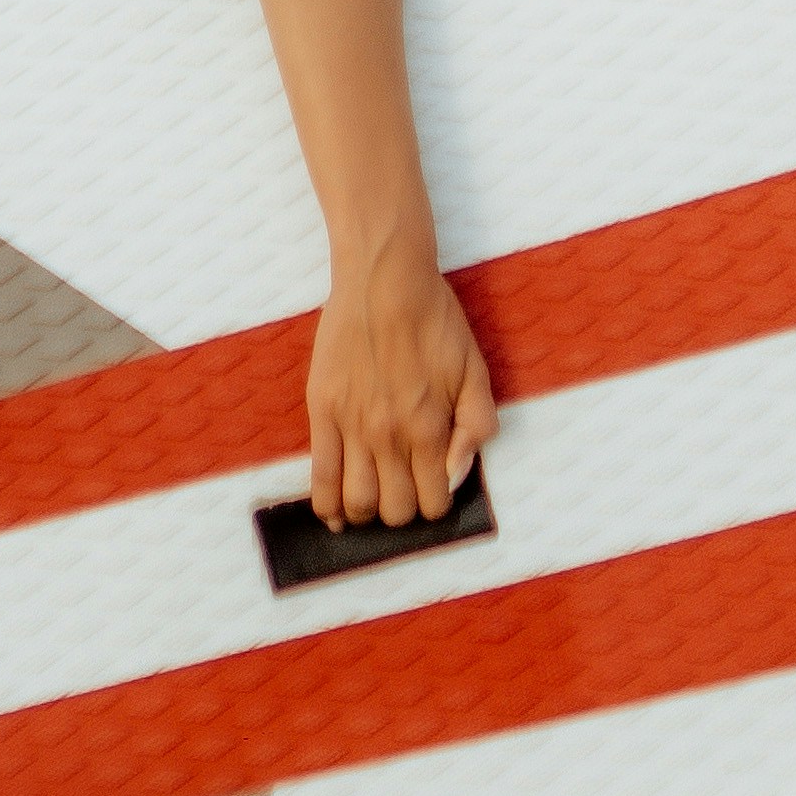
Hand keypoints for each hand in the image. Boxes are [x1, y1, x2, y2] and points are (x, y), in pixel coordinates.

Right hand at [305, 253, 494, 528]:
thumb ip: (475, 426)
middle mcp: (391, 436)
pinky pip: (320, 476)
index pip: (433, 501)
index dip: (435, 504)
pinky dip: (326, 505)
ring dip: (366, 514)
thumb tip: (457, 474)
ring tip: (370, 504)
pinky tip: (334, 515)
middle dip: (403, 512)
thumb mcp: (475, 371)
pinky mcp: (322, 413)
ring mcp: (353, 427)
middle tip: (403, 494)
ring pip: (357, 502)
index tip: (432, 492)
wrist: (385, 281)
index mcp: (431, 428)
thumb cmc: (435, 321)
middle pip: (395, 510)